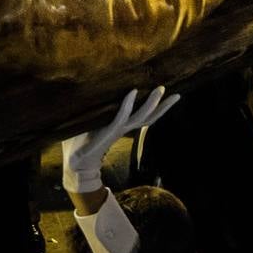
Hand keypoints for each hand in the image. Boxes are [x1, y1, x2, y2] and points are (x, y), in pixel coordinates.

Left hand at [61, 87, 179, 193]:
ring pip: (140, 116)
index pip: (144, 116)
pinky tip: (133, 91)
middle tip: (176, 94)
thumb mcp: (92, 123)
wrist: (76, 163)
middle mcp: (124, 128)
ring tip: (160, 89)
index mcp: (122, 126)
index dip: (157, 107)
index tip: (169, 96)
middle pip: (149, 117)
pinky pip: (121, 115)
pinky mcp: (109, 131)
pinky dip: (128, 104)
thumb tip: (96, 93)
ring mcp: (118, 129)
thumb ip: (98, 111)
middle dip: (162, 106)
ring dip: (151, 103)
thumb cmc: (81, 142)